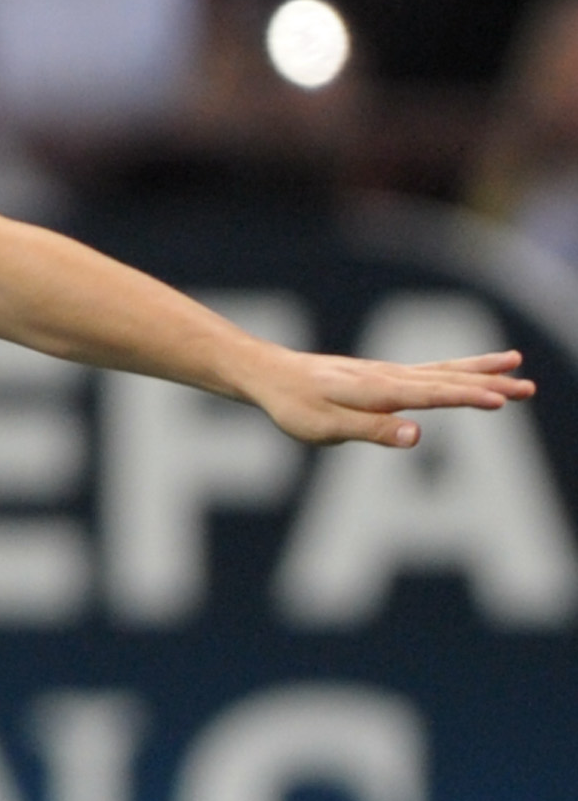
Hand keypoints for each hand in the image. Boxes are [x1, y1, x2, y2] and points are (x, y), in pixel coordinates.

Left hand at [244, 343, 531, 447]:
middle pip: (446, 380)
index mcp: (376, 391)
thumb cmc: (294, 406)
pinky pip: (430, 370)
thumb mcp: (325, 427)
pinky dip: (458, 368)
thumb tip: (418, 435)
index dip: (466, 397)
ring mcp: (389, 373)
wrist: (271, 375)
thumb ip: (372, 430)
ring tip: (517, 365)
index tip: (502, 399)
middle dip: (488, 384)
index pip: (430, 395)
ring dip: (480, 371)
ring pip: (443, 371)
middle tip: (528, 389)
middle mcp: (388, 376)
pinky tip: (477, 369)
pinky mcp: (386, 374)